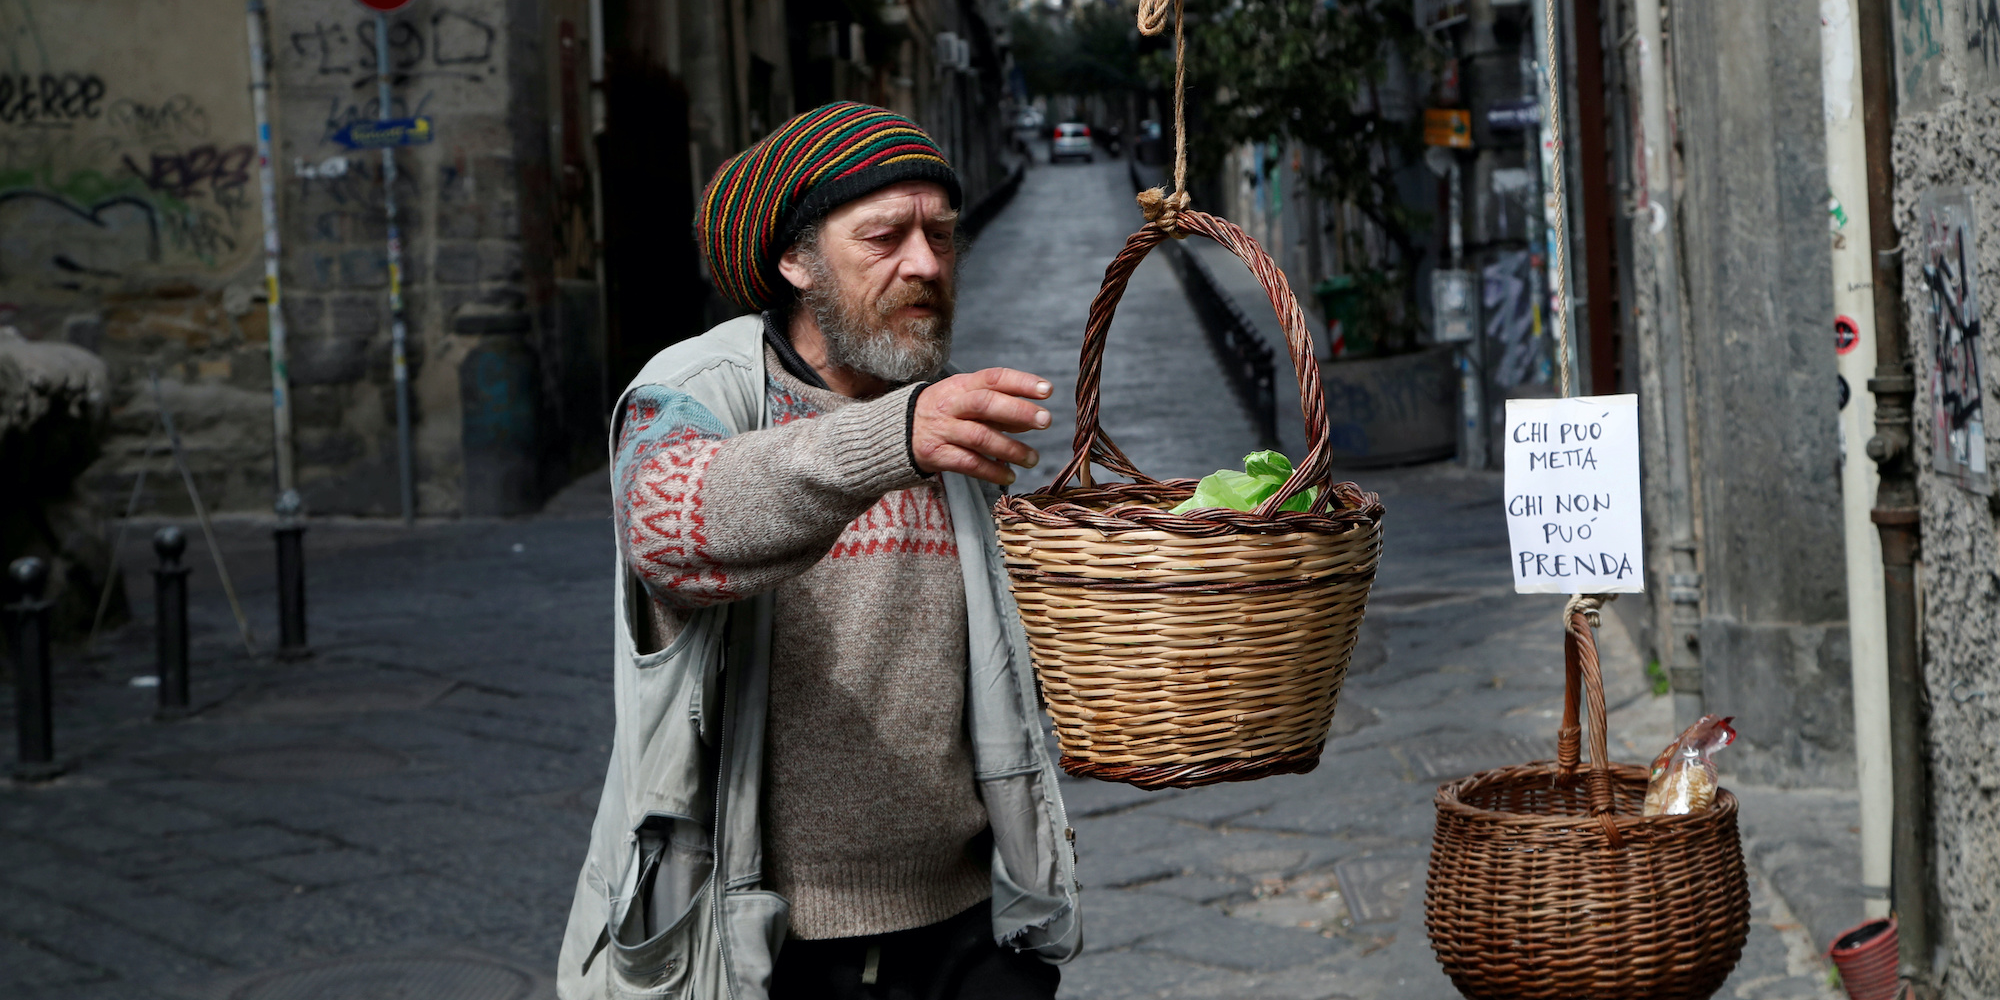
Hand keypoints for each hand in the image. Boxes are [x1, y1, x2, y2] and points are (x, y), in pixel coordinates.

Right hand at [911, 369, 1053, 484]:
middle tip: (1045, 421)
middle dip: (1019, 412)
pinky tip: (1009, 475)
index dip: (1021, 382)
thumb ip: (996, 407)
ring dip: (1011, 449)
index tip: (1047, 390)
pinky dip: (992, 471)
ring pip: (980, 437)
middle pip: (986, 404)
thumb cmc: (941, 413)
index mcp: (960, 385)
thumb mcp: (963, 399)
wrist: (894, 432)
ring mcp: (942, 430)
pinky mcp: (935, 454)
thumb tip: (1031, 418)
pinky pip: (968, 463)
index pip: (993, 378)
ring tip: (1033, 458)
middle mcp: (951, 405)